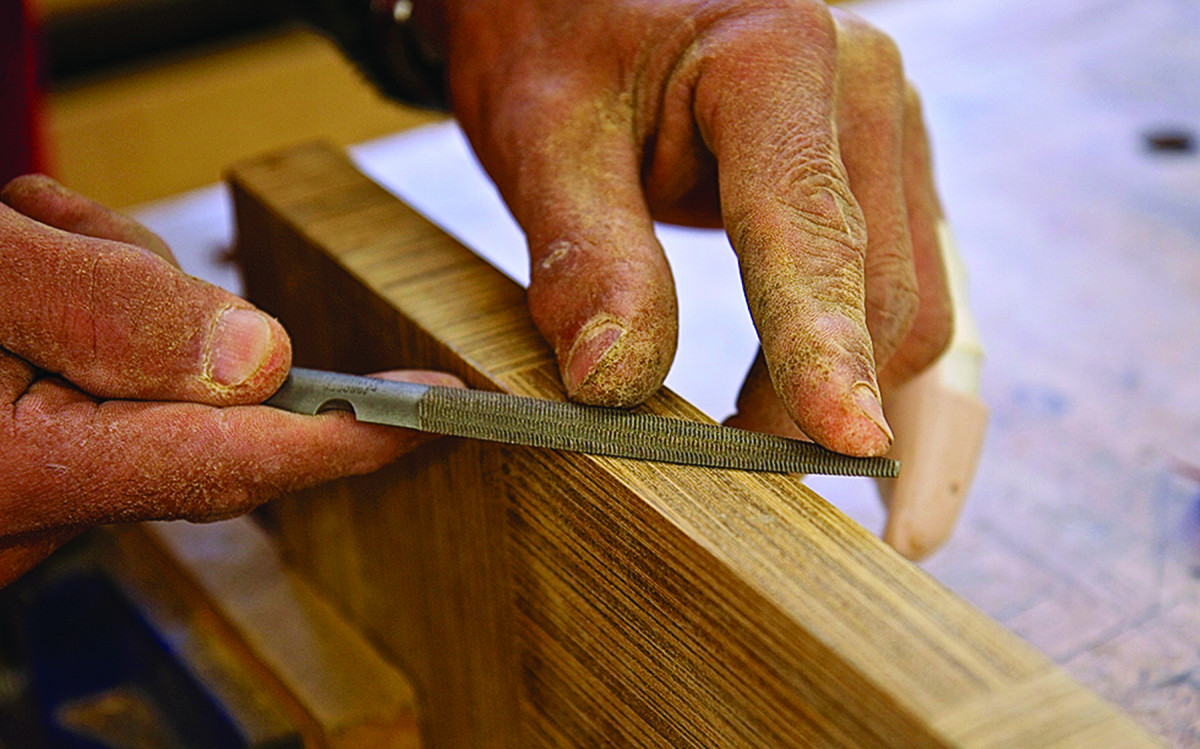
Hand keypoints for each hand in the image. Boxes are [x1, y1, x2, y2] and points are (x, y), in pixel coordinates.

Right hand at [0, 175, 459, 584]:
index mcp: (19, 472)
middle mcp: (27, 511)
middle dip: (175, 314)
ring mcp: (27, 495)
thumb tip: (258, 357)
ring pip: (156, 392)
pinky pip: (112, 393)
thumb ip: (109, 309)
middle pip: (195, 416)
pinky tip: (40, 273)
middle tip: (80, 238)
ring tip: (36, 243)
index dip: (346, 433)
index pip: (229, 461)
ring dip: (121, 302)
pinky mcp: (26, 465)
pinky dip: (96, 326)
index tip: (434, 408)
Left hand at [427, 0, 952, 457]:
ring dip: (857, 387)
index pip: (812, 224)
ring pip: (913, 297)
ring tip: (779, 457)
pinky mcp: (886, 169)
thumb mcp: (546, 138)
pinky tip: (839, 414)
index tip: (845, 444)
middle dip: (821, 394)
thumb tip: (616, 386)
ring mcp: (888, 128)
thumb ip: (587, 255)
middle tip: (739, 473)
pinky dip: (873, 358)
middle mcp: (864, 85)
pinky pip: (908, 282)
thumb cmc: (560, 46)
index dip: (825, 344)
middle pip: (885, 283)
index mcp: (778, 57)